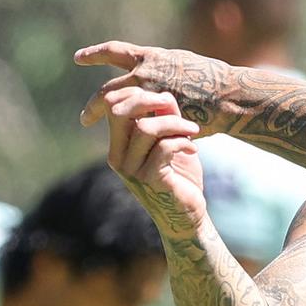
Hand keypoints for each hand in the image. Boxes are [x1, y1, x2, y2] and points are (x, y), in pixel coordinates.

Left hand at [75, 40, 231, 134]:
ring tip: (92, 128)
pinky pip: (139, 126)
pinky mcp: (160, 117)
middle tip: (85, 117)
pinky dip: (131, 134)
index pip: (116, 52)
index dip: (96, 54)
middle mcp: (147, 74)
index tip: (79, 57)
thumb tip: (162, 69)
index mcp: (154, 58)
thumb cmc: (217, 79)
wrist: (231, 96)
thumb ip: (168, 69)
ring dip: (102, 119)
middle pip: (109, 89)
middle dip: (95, 104)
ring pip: (117, 109)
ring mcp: (152, 97)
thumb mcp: (187, 64)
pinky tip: (125, 143)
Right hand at [96, 84, 205, 239]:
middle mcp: (118, 156)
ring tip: (193, 130)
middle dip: (149, 100)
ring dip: (175, 123)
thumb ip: (165, 118)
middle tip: (173, 104)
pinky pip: (163, 147)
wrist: (187, 213)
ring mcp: (131, 169)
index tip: (164, 99)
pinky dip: (182, 142)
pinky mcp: (150, 179)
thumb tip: (164, 93)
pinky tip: (193, 148)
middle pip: (120, 111)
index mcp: (119, 144)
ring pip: (146, 128)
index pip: (111, 105)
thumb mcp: (171, 140)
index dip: (136, 92)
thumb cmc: (180, 175)